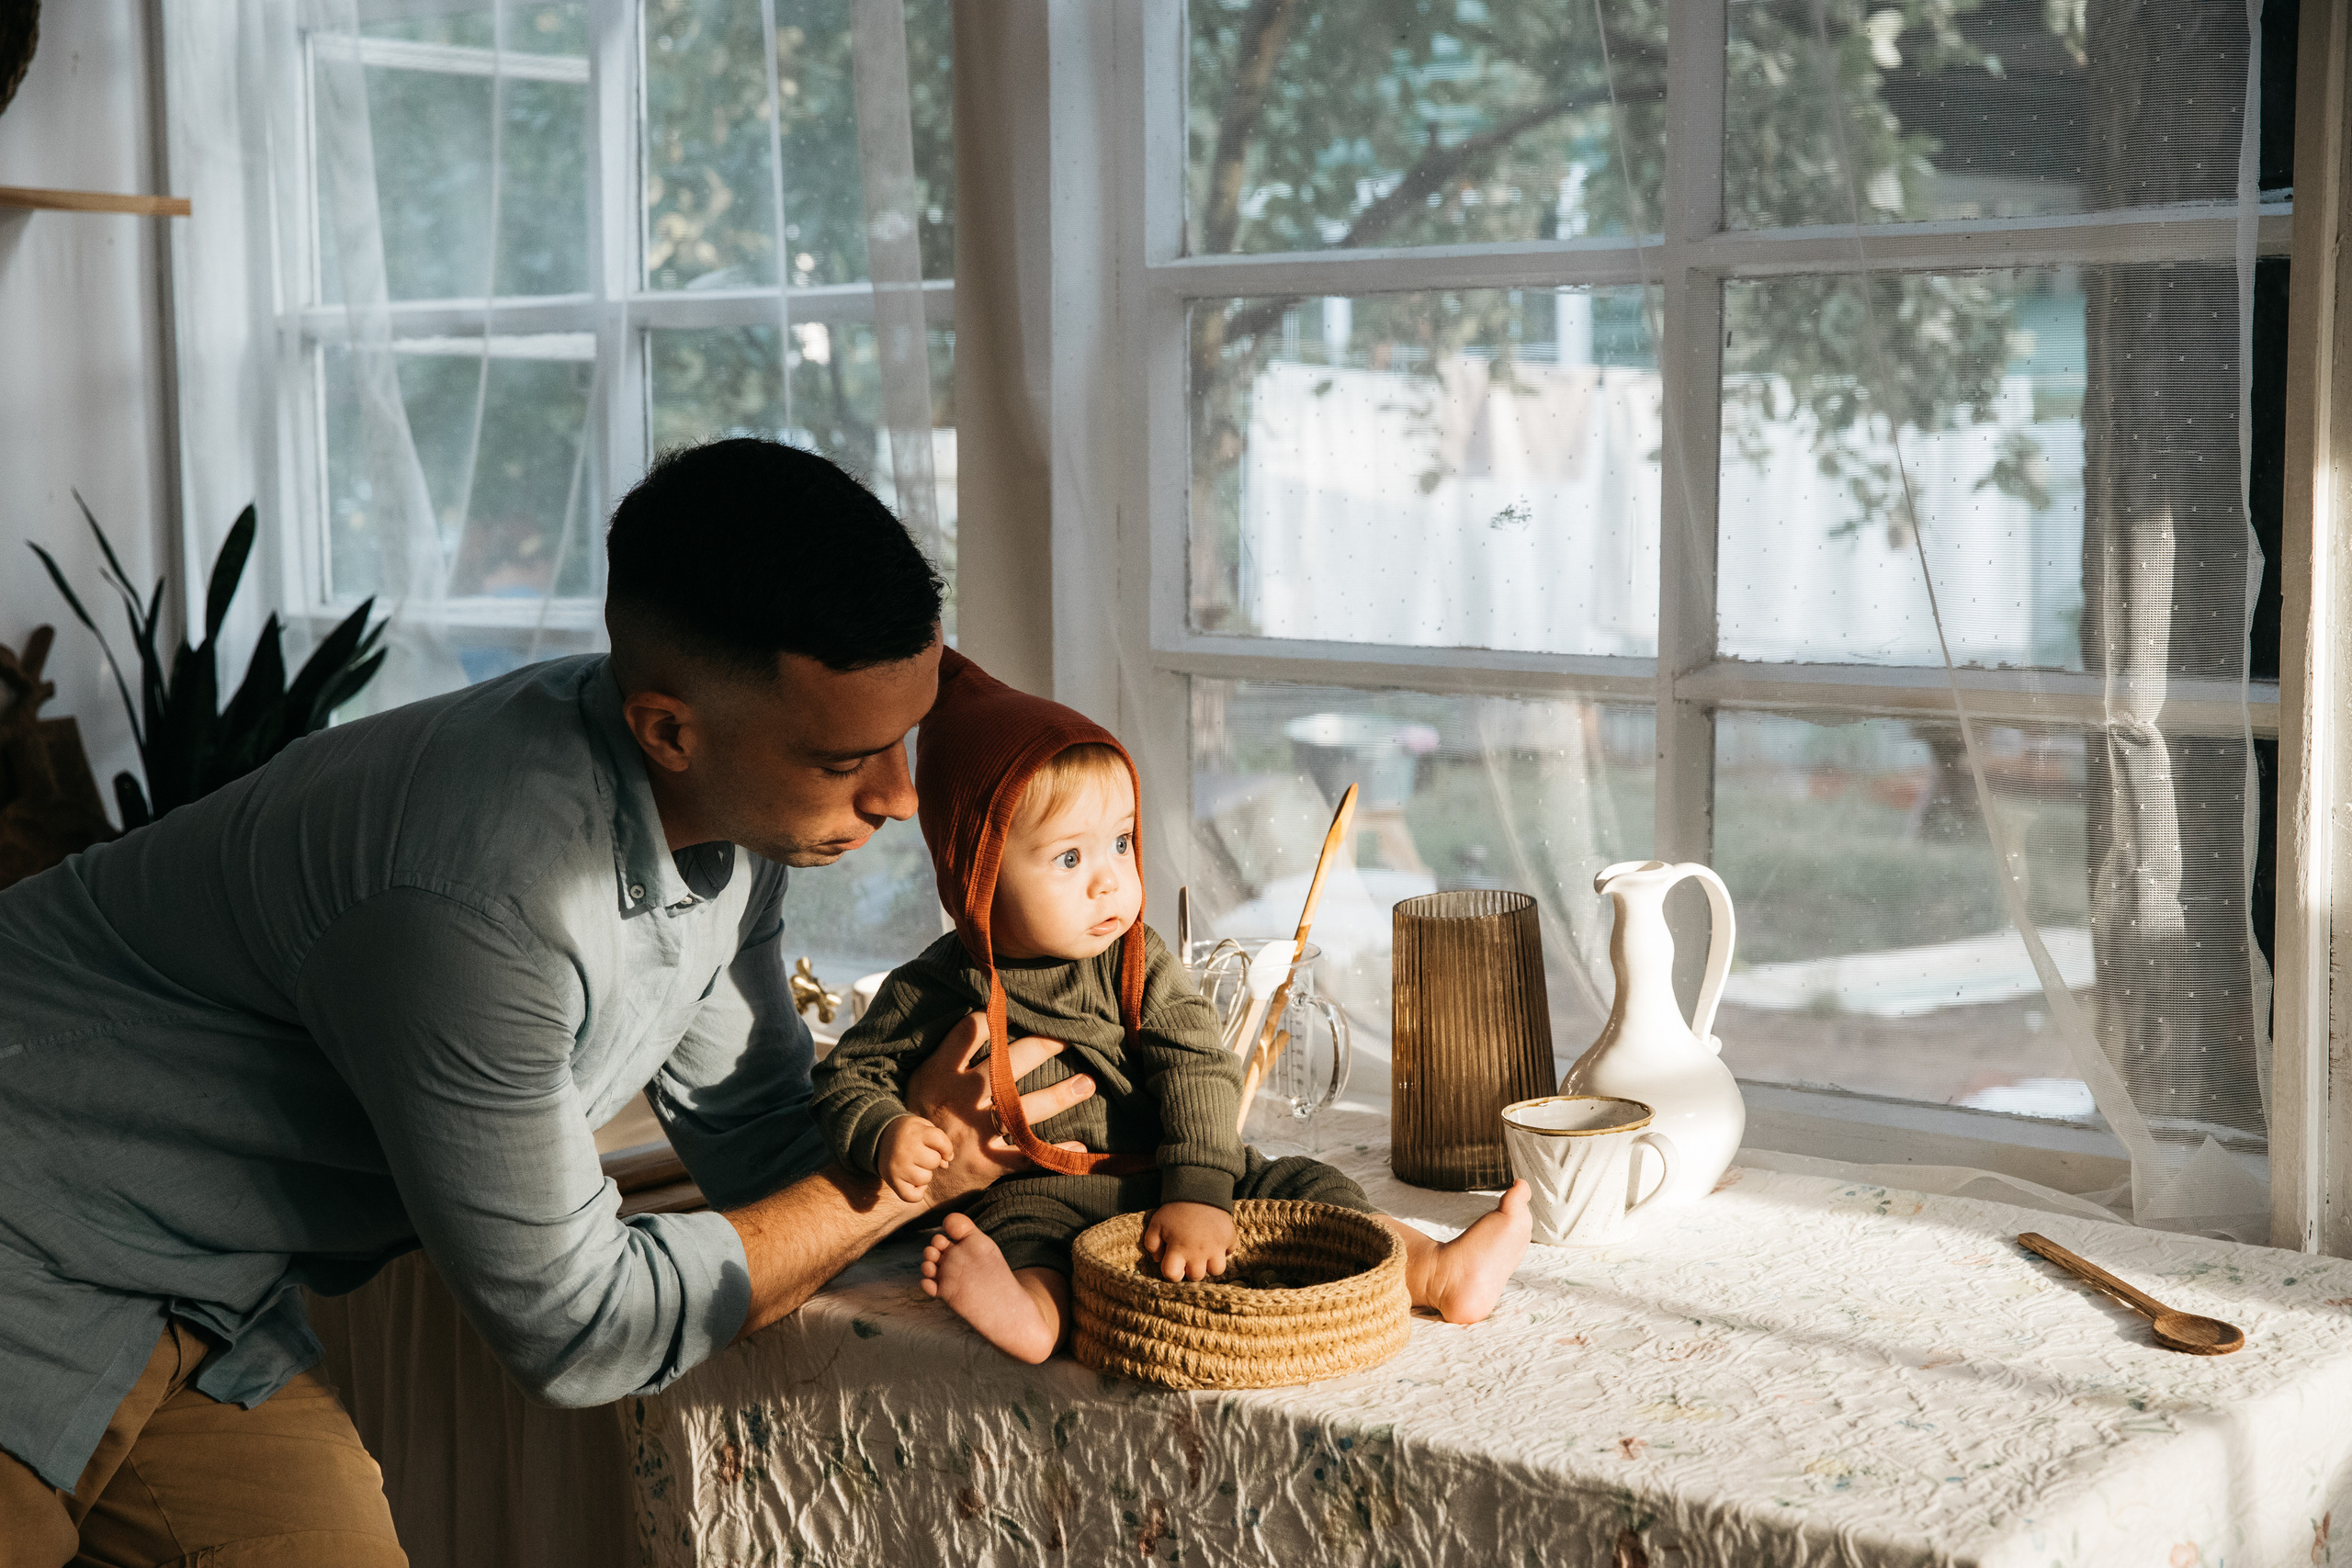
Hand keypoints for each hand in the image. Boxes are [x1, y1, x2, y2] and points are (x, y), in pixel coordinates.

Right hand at [878, 1114, 953, 1204]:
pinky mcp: (892, 1181)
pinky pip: (913, 1196)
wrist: (880, 1139)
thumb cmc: (909, 1134)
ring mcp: (897, 1167)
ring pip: (925, 1178)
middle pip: (935, 1161)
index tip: (944, 1151)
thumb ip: (940, 1142)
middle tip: (921, 1154)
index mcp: (914, 1133)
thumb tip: (946, 1163)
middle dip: (933, 1159)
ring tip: (914, 1165)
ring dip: (925, 1173)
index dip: (947, 1148)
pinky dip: (918, 1192)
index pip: (940, 1141)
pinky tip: (913, 1180)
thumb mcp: (924, 1127)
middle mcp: (904, 1149)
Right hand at [904, 1011, 1096, 1203]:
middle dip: (1044, 1046)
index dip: (997, 1017)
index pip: (972, 1031)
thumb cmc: (922, 1118)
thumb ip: (949, 1054)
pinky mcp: (988, 1161)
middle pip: (1008, 1062)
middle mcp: (961, 1098)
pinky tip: (1080, 1146)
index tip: (1023, 1012)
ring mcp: (976, 1131)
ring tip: (1087, 1084)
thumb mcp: (922, 1080)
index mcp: (941, 1073)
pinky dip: (1055, 1152)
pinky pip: (1028, 1156)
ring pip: (1025, 1108)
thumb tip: (985, 1021)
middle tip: (1069, 1037)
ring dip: (1061, 1095)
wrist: (912, 1174)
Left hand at [1141, 1201, 1233, 1282]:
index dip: (1171, 1272)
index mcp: (1178, 1249)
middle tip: (1189, 1257)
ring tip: (1205, 1253)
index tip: (1173, 1263)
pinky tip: (1216, 1239)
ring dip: (1210, 1264)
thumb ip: (1152, 1244)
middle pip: (1196, 1276)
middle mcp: (1198, 1252)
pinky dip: (1225, 1248)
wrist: (1198, 1189)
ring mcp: (1216, 1246)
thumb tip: (1158, 1259)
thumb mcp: (1156, 1224)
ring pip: (1217, 1270)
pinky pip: (1230, 1251)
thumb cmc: (1175, 1209)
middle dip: (1191, 1269)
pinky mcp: (1230, 1238)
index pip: (1173, 1276)